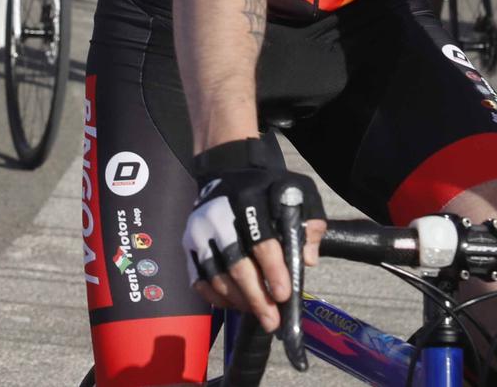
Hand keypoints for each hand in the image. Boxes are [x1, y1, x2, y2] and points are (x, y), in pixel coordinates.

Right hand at [183, 138, 327, 332]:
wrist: (228, 176)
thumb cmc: (268, 191)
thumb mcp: (297, 193)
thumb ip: (310, 222)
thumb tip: (306, 259)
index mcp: (249, 198)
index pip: (261, 240)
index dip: (273, 270)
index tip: (285, 295)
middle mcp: (218, 214)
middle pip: (236, 264)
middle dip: (257, 297)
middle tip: (272, 320)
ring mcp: (198, 231)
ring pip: (216, 277)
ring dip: (239, 301)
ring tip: (259, 313)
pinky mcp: (187, 245)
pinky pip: (199, 281)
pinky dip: (218, 299)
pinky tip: (237, 304)